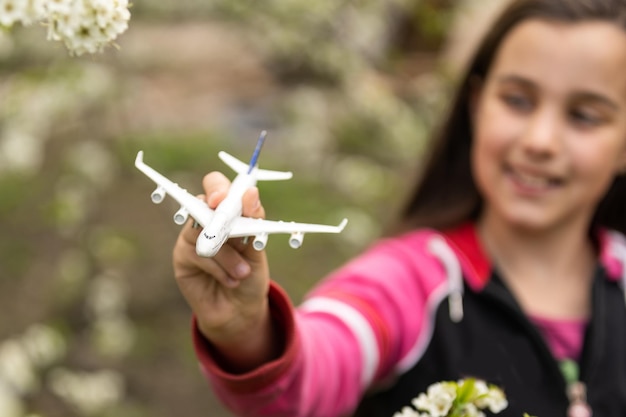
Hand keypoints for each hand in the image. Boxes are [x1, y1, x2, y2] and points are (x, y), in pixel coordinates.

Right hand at [172, 172, 275, 370]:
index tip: (225, 197)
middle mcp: (206, 220)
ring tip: (242, 273)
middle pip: (201, 200)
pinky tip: (229, 280)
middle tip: (226, 220)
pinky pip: (199, 254)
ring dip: (228, 255)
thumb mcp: (257, 247)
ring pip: (205, 233)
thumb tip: (251, 194)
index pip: (217, 185)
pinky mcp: (182, 257)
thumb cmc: (250, 274)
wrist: (241, 310)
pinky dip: (219, 268)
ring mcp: (191, 237)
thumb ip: (253, 221)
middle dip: (215, 209)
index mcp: (227, 211)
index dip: (218, 186)